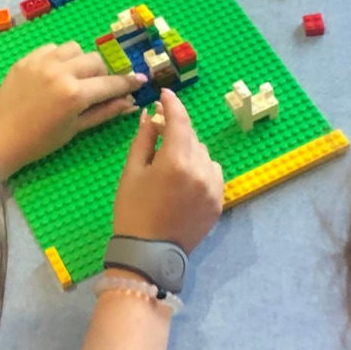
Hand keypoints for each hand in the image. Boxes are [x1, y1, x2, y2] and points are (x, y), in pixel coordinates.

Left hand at [0, 42, 147, 175]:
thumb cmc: (40, 141)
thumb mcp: (76, 129)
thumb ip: (104, 112)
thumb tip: (130, 102)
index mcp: (75, 94)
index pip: (110, 83)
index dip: (128, 82)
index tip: (140, 80)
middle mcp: (60, 72)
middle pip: (95, 60)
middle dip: (102, 73)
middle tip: (98, 87)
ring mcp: (41, 63)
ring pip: (74, 48)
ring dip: (80, 61)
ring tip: (74, 76)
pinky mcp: (26, 59)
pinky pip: (51, 48)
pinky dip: (59, 57)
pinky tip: (54, 72)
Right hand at [111, 89, 223, 253]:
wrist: (149, 254)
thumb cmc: (133, 212)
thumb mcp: (132, 172)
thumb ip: (144, 140)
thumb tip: (150, 116)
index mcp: (176, 162)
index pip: (179, 121)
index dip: (172, 104)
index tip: (165, 94)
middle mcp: (200, 171)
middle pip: (192, 137)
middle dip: (177, 131)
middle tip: (160, 132)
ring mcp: (213, 188)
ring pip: (204, 155)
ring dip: (189, 151)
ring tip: (171, 164)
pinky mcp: (219, 202)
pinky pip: (212, 173)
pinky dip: (200, 169)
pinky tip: (184, 179)